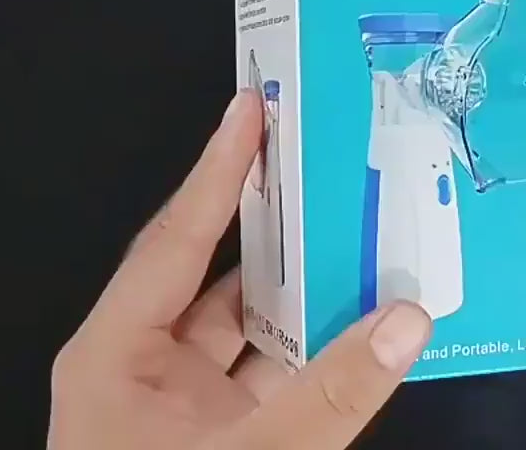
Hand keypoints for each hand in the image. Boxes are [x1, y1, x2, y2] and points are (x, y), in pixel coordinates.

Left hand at [48, 90, 432, 449]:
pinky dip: (319, 350)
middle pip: (222, 273)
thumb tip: (407, 320)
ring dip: (311, 291)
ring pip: (256, 327)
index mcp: (117, 351)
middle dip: (281, 224)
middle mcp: (147, 364)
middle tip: (330, 158)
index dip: (218, 170)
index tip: (251, 108)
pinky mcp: (222, 435)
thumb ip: (330, 395)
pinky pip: (275, 374)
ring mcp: (186, 403)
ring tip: (369, 230)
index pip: (177, 238)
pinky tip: (367, 319)